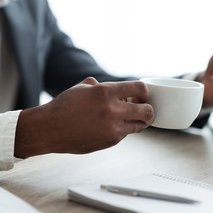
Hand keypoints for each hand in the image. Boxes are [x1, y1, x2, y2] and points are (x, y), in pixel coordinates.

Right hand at [14, 77, 153, 157]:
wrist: (49, 129)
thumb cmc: (64, 107)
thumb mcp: (83, 87)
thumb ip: (104, 86)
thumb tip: (120, 91)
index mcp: (106, 91)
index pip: (140, 89)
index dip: (144, 93)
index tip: (141, 96)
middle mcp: (112, 109)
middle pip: (148, 111)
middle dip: (149, 110)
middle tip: (143, 110)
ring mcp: (113, 127)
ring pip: (140, 126)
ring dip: (138, 121)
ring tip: (129, 118)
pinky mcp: (110, 141)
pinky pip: (125, 134)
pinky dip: (123, 130)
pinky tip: (110, 126)